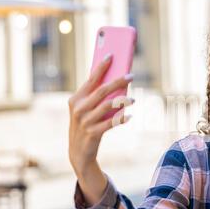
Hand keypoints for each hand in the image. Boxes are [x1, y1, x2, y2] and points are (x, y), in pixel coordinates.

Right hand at [68, 54, 134, 180]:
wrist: (78, 152)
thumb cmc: (86, 126)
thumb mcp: (85, 110)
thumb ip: (95, 98)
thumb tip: (116, 81)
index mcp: (75, 99)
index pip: (90, 80)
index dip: (101, 67)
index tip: (111, 55)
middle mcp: (78, 109)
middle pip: (102, 90)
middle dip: (118, 81)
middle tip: (131, 76)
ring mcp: (85, 121)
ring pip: (108, 105)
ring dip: (123, 101)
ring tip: (133, 99)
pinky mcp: (93, 133)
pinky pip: (111, 123)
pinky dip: (121, 118)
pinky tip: (129, 116)